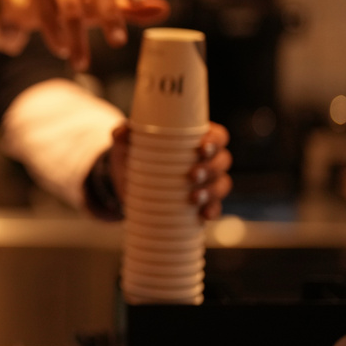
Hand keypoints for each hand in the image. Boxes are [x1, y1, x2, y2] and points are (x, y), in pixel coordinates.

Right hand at [0, 0, 169, 69]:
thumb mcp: (101, 2)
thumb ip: (130, 8)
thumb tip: (164, 10)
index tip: (139, 1)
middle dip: (109, 16)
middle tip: (119, 43)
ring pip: (70, 8)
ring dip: (77, 39)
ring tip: (81, 64)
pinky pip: (46, 17)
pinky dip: (55, 37)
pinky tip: (63, 52)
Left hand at [109, 121, 232, 219]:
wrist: (125, 182)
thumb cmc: (133, 153)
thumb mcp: (126, 142)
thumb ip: (123, 133)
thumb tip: (123, 131)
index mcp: (195, 138)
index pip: (218, 136)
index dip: (215, 141)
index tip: (202, 147)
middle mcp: (206, 159)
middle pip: (223, 160)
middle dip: (211, 168)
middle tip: (192, 174)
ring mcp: (206, 182)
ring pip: (222, 184)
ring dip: (212, 190)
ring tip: (194, 197)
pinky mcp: (201, 202)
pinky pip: (215, 206)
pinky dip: (212, 210)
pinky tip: (204, 215)